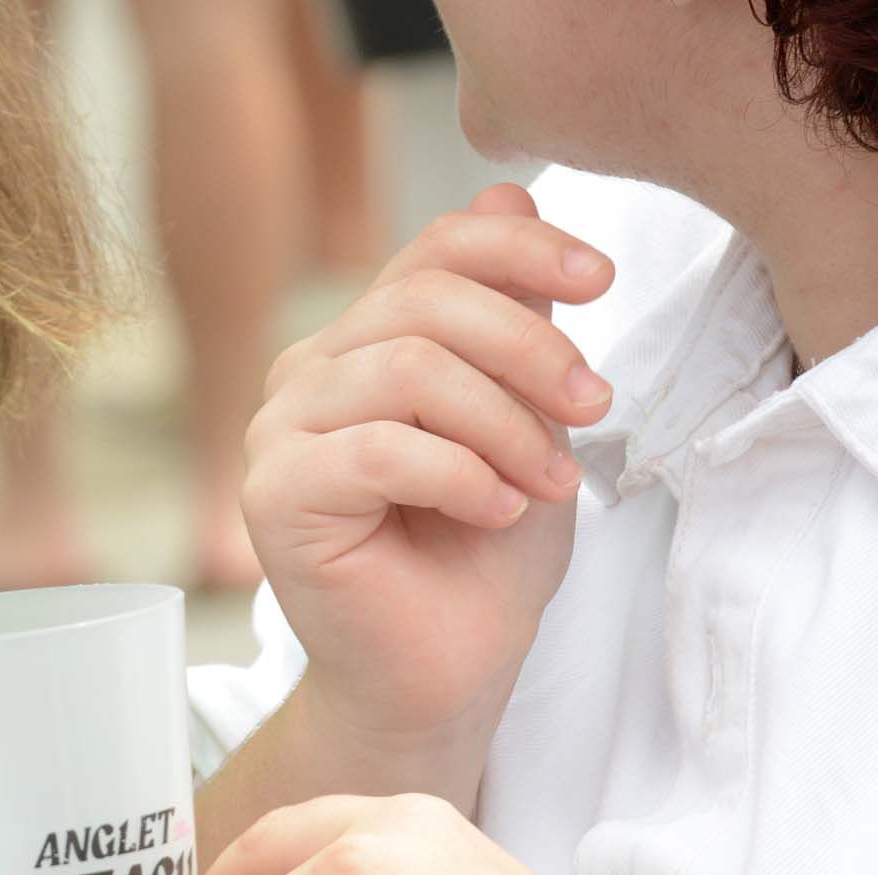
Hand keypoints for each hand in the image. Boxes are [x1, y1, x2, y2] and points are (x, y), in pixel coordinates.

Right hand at [241, 184, 613, 765]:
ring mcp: (279, 434)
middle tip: (594, 410)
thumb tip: (510, 193)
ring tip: (549, 482)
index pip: (433, 251)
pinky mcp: (274, 497)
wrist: (442, 677)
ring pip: (406, 369)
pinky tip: (499, 510)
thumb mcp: (525, 417)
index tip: (603, 282)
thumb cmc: (479, 561)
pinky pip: (377, 449)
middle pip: (424, 303)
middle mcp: (308, 375)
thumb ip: (513, 317)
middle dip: (529, 349)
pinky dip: (460, 475)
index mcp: (362, 343)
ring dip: (503, 423)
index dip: (523, 248)